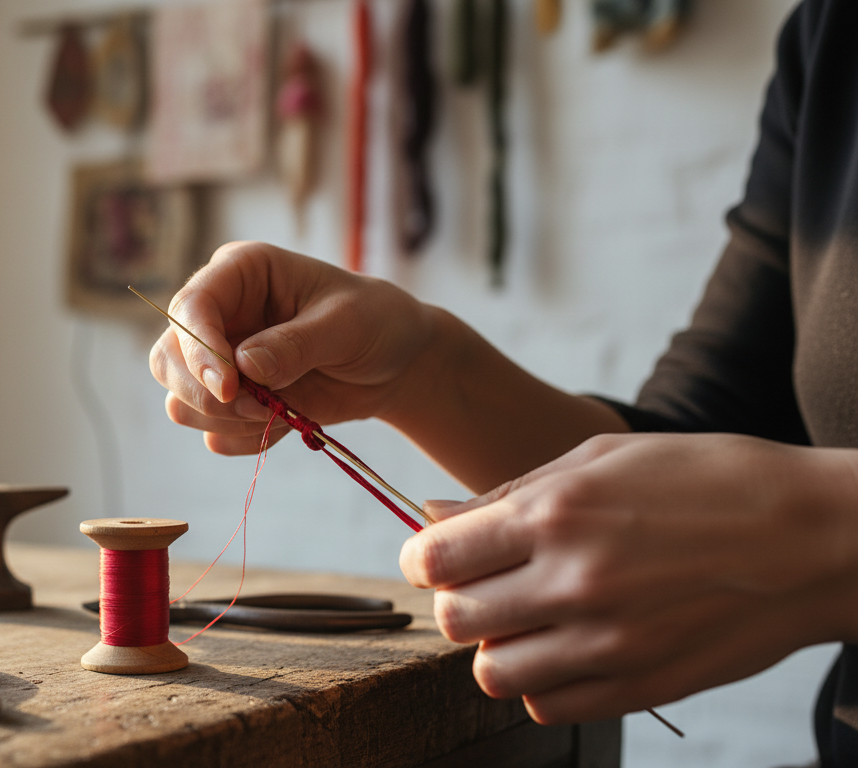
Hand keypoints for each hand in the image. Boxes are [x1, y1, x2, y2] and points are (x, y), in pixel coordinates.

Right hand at [149, 241, 437, 454]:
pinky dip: (246, 439)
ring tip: (285, 410)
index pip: (190, 307)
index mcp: (239, 273)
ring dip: (229, 420)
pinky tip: (287, 422)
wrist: (393, 363)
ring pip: (180, 402)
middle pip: (167, 360)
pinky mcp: (229, 399)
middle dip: (208, 395)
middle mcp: (218, 314)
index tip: (228, 386)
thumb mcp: (346, 324)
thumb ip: (296, 344)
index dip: (198, 349)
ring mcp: (218, 359)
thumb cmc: (373, 322)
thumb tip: (244, 366)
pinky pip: (212, 432)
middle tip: (262, 407)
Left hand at [400, 432, 857, 723]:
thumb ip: (507, 494)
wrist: (813, 538)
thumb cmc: (706, 481)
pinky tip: (565, 648)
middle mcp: (573, 582)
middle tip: (485, 584)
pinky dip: (541, 682)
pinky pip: (547, 706)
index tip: (434, 557)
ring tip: (526, 619)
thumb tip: (433, 515)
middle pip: (454, 618)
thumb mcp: (600, 458)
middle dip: (456, 599)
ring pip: (491, 673)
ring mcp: (608, 643)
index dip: (420, 558)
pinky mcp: (640, 686)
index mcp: (556, 514)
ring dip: (495, 646)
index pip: (436, 558)